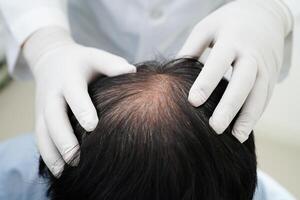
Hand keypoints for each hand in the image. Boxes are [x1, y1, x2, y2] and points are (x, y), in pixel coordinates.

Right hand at [23, 27, 135, 175]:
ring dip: (52, 152)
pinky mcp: (39, 117)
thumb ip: (112, 64)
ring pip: (43, 132)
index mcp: (69, 77)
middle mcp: (53, 93)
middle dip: (63, 138)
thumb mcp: (95, 57)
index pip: (74, 93)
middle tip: (76, 157)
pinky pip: (40, 137)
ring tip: (65, 171)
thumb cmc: (81, 62)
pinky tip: (58, 170)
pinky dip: (47, 155)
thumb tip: (133, 71)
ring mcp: (43, 107)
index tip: (92, 127)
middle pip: (53, 117)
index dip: (82, 109)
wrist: (51, 59)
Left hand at [178, 0, 291, 141]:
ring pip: (259, 94)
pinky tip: (243, 130)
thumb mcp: (207, 27)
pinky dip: (256, 115)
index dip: (207, 82)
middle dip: (230, 106)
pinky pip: (265, 98)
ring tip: (235, 137)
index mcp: (232, 39)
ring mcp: (265, 66)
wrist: (265, 14)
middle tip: (215, 127)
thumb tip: (171, 73)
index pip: (219, 62)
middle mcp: (251, 54)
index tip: (193, 102)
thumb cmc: (228, 22)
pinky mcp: (272, 76)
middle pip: (243, 82)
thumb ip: (191, 48)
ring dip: (248, 117)